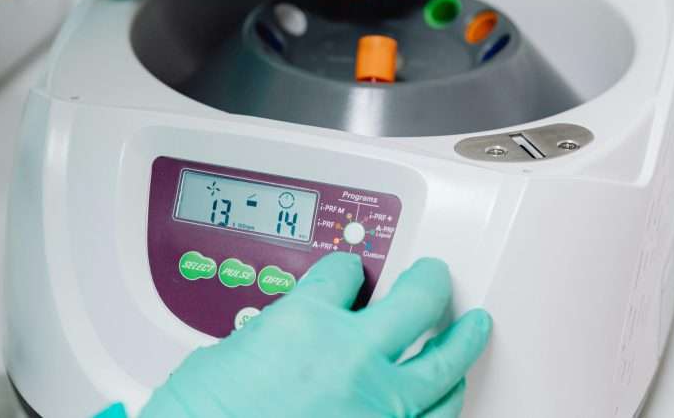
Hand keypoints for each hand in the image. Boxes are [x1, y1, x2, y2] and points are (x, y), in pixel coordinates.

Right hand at [134, 253, 490, 416]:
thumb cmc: (201, 415)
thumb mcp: (231, 353)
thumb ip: (275, 335)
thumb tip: (287, 337)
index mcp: (307, 321)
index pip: (344, 274)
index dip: (346, 269)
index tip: (349, 273)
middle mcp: (351, 359)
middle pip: (416, 301)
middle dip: (430, 283)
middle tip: (435, 277)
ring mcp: (375, 407)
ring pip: (442, 365)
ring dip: (461, 344)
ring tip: (473, 329)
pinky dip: (445, 404)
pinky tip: (452, 393)